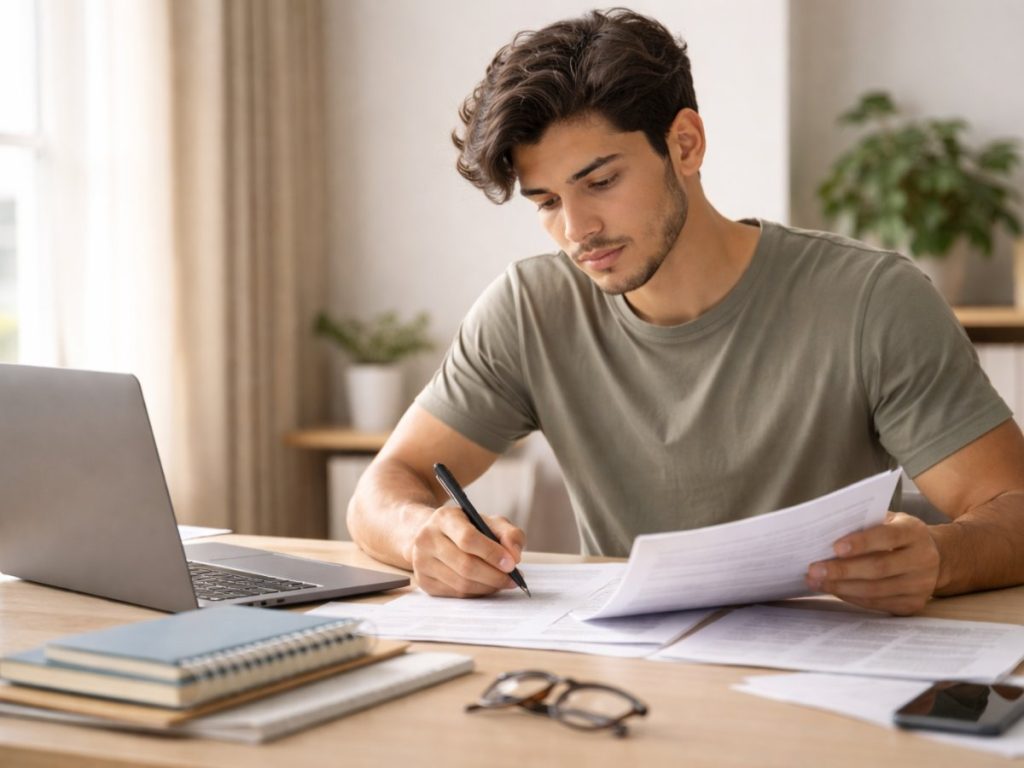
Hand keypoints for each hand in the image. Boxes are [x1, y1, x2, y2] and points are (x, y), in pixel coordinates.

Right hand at [403, 506, 524, 597]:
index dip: (492, 553)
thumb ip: (509, 534)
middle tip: (513, 579)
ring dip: (488, 587)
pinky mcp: (424, 581)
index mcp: (443, 518)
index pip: (468, 539)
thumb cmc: (465, 528)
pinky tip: (487, 586)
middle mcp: (427, 539)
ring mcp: (422, 562)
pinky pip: (456, 593)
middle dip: (494, 576)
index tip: (512, 564)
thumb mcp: (488, 522)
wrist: (431, 534)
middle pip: (465, 565)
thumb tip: (514, 556)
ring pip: (461, 583)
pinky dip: (477, 593)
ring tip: (504, 582)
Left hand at [805, 512, 939, 614]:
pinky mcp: (914, 604)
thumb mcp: (887, 520)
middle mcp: (923, 559)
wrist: (934, 557)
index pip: (887, 537)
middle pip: (879, 568)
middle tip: (814, 569)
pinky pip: (877, 603)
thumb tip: (826, 532)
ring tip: (815, 582)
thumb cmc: (897, 534)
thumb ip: (864, 523)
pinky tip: (833, 590)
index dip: (861, 542)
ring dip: (841, 587)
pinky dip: (852, 597)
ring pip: (876, 590)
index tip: (835, 547)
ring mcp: (921, 585)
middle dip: (842, 570)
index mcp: (915, 532)